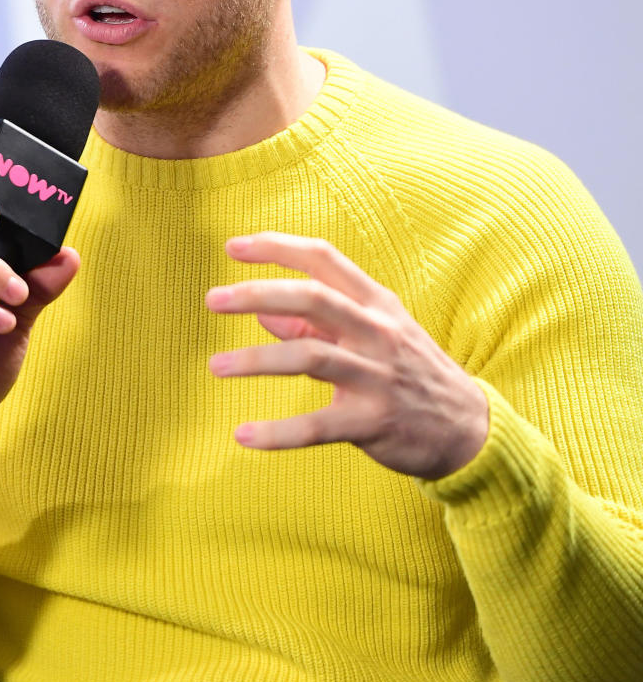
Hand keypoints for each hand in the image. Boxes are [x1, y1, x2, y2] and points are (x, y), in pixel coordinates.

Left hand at [205, 232, 488, 479]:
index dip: (277, 248)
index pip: (323, 260)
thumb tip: (260, 313)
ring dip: (257, 359)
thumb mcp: (372, 337)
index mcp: (376, 303)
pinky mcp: (373, 421)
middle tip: (212, 299)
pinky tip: (243, 435)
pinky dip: (277, 432)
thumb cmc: (408, 374)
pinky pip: (317, 426)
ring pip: (310, 357)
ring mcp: (377, 376)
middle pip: (313, 298)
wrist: (469, 429)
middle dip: (258, 293)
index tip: (234, 246)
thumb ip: (314, 325)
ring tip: (216, 365)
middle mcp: (378, 332)